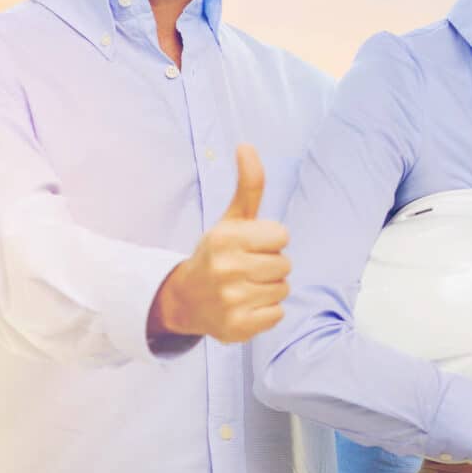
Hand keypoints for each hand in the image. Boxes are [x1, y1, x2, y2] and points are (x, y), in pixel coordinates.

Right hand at [149, 145, 289, 342]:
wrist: (186, 299)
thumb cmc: (218, 253)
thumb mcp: (232, 218)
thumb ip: (248, 184)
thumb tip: (247, 145)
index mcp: (225, 238)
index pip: (282, 235)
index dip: (270, 240)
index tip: (251, 245)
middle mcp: (226, 269)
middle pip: (285, 264)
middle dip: (271, 265)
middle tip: (246, 269)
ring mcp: (231, 300)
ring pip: (283, 289)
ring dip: (269, 289)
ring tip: (245, 287)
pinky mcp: (237, 327)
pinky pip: (277, 314)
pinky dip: (266, 312)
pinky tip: (245, 306)